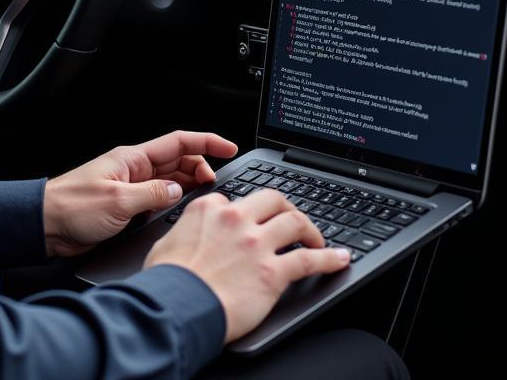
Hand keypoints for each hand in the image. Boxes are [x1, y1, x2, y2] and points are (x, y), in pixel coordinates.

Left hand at [43, 130, 236, 256]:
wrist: (45, 225)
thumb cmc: (71, 207)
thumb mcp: (118, 201)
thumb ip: (152, 194)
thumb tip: (179, 190)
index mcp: (133, 158)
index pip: (178, 142)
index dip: (206, 142)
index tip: (228, 147)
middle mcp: (134, 169)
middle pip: (178, 160)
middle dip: (201, 167)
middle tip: (215, 184)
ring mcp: (132, 186)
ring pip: (171, 179)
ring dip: (189, 185)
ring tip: (204, 196)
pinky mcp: (128, 205)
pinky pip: (159, 197)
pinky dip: (174, 200)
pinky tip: (180, 209)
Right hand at [144, 188, 350, 343]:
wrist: (177, 307)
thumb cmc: (167, 282)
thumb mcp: (166, 243)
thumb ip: (186, 230)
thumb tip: (188, 235)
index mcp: (210, 209)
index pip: (236, 199)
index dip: (245, 212)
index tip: (249, 223)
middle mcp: (236, 219)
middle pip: (273, 199)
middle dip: (286, 207)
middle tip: (292, 219)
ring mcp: (257, 244)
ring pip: (295, 222)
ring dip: (310, 229)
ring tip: (317, 239)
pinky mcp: (273, 272)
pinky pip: (310, 261)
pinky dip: (329, 259)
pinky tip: (339, 259)